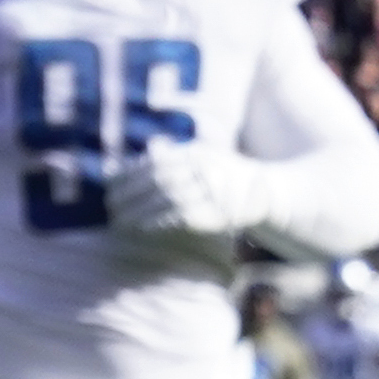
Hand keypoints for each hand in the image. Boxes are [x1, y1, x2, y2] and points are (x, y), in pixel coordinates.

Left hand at [110, 144, 261, 241]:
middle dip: (129, 194)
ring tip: (119, 221)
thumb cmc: (230, 178)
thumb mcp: (206, 155)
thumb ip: (176, 154)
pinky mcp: (217, 212)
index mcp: (196, 153)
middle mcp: (204, 168)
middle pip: (156, 181)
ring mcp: (212, 190)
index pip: (153, 163)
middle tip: (109, 206)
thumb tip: (146, 149)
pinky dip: (159, 222)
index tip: (108, 185)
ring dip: (138, 212)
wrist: (270, 196)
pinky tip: (143, 229)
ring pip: (165, 200)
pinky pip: (181, 217)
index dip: (127, 173)